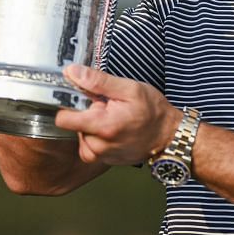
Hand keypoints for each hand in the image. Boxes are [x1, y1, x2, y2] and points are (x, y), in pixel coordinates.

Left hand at [53, 65, 183, 167]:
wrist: (170, 136)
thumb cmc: (154, 112)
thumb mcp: (129, 89)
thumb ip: (97, 81)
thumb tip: (72, 73)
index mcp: (103, 126)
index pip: (63, 119)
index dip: (69, 105)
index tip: (83, 100)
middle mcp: (99, 145)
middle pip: (73, 126)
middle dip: (87, 115)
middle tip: (108, 109)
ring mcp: (102, 156)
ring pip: (81, 137)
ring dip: (92, 128)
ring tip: (113, 120)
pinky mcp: (105, 161)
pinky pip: (90, 147)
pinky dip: (98, 138)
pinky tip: (113, 131)